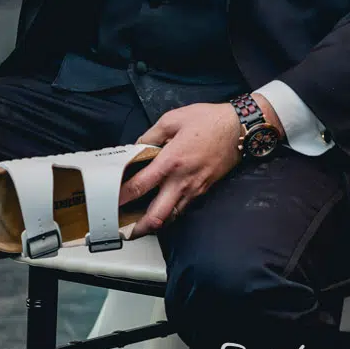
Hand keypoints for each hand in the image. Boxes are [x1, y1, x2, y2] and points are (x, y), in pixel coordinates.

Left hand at [118, 101, 248, 235]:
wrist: (239, 129)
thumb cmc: (209, 121)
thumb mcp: (173, 119)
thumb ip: (151, 135)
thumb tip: (138, 147)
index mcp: (170, 161)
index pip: (140, 186)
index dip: (122, 196)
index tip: (110, 200)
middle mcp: (182, 181)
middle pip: (156, 216)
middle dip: (138, 228)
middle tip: (125, 229)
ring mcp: (194, 189)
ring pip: (171, 218)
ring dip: (154, 224)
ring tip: (140, 224)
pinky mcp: (203, 190)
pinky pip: (183, 209)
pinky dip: (170, 214)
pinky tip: (161, 209)